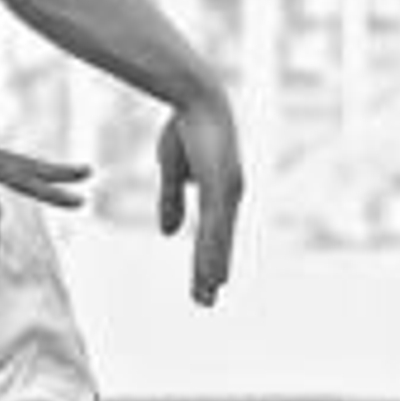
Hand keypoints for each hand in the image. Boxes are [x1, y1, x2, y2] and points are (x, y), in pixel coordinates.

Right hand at [157, 92, 244, 305]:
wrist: (196, 98)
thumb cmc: (186, 127)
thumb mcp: (173, 171)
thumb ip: (172, 201)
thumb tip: (170, 234)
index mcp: (218, 194)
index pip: (213, 235)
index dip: (208, 260)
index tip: (206, 286)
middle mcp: (229, 197)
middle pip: (219, 243)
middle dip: (212, 273)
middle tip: (205, 301)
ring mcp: (228, 192)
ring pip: (219, 240)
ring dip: (212, 268)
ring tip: (208, 294)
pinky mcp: (221, 185)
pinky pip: (215, 223)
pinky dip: (212, 247)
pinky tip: (210, 262)